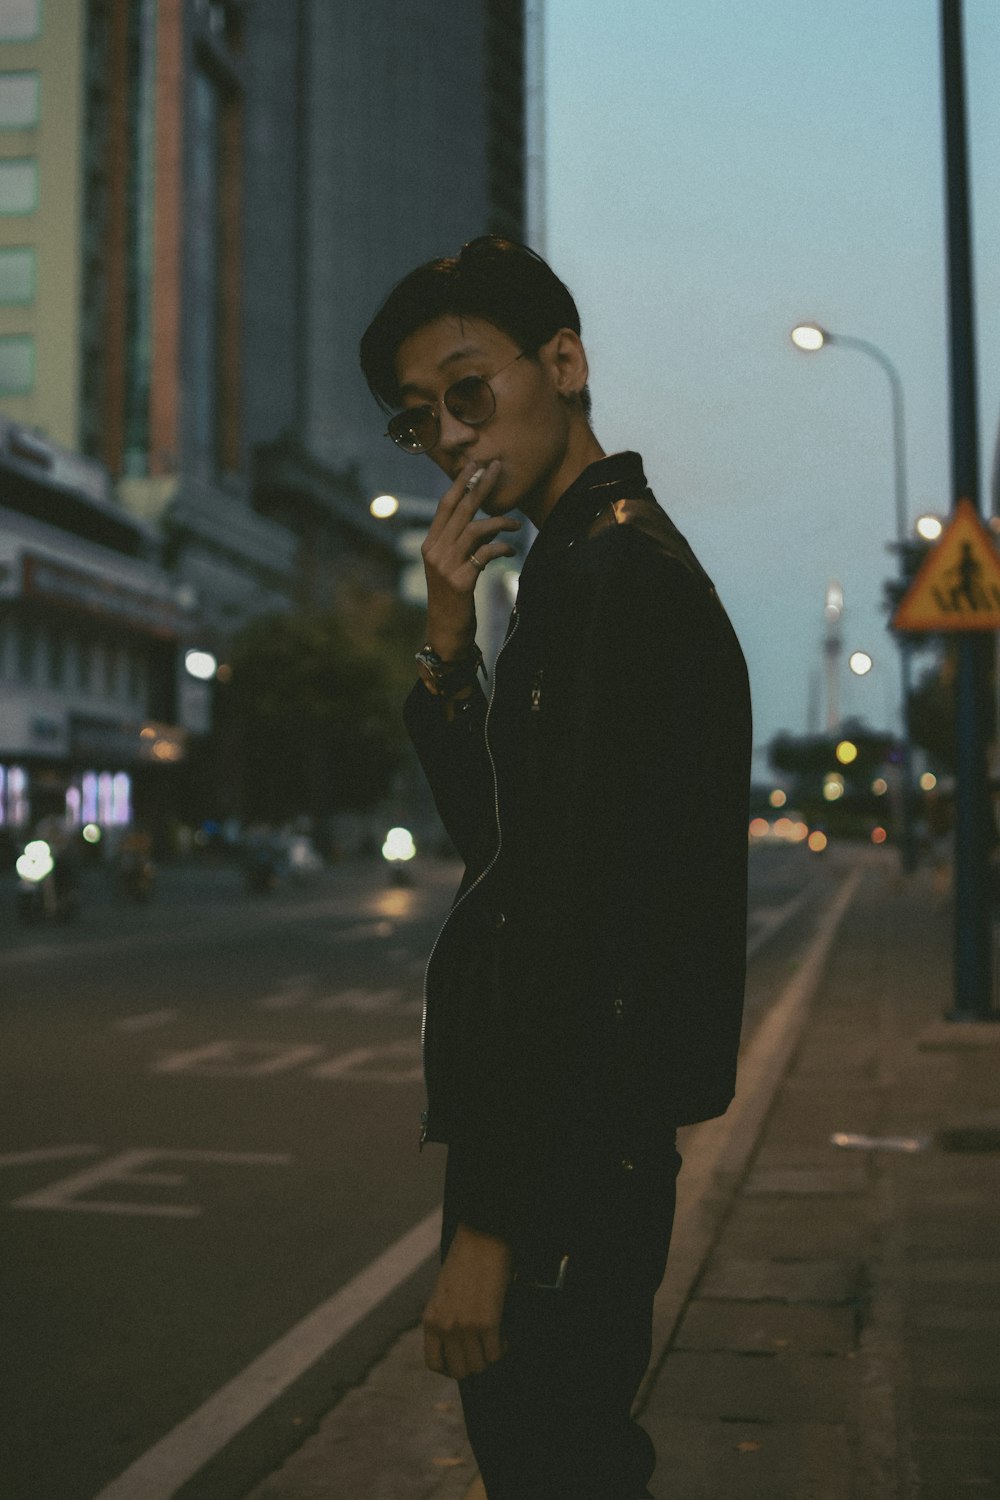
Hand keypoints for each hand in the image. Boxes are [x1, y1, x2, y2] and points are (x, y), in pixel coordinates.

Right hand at [421, 460, 520, 657]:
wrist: (445, 632)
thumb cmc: (454, 598)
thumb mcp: (452, 567)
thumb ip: (461, 544)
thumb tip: (485, 522)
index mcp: (431, 544)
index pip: (445, 505)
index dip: (460, 482)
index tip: (476, 464)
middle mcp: (435, 551)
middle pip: (461, 509)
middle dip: (481, 485)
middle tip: (498, 467)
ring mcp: (446, 566)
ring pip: (475, 529)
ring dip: (500, 522)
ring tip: (518, 524)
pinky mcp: (460, 581)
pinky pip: (485, 554)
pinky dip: (502, 548)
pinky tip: (511, 552)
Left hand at [422, 1222, 511, 1379]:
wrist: (481, 1237)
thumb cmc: (464, 1261)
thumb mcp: (443, 1294)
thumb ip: (445, 1319)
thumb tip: (458, 1344)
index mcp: (430, 1320)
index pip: (435, 1363)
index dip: (451, 1367)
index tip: (463, 1359)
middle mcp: (445, 1327)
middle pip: (460, 1370)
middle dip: (474, 1363)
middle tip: (483, 1349)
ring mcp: (465, 1327)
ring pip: (480, 1365)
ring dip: (489, 1356)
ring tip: (495, 1340)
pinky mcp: (487, 1322)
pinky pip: (496, 1353)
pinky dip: (502, 1347)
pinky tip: (504, 1334)